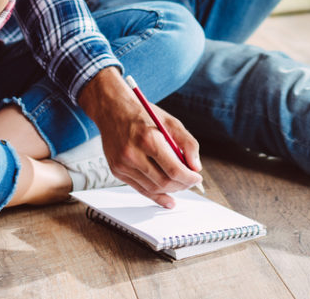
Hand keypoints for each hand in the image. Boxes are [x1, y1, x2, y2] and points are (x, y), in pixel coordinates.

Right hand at [78, 70, 202, 207]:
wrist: (112, 110)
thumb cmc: (142, 114)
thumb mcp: (170, 121)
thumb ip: (188, 143)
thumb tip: (196, 167)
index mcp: (148, 139)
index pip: (174, 169)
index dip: (189, 178)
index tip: (196, 178)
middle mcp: (133, 154)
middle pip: (163, 182)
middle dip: (182, 185)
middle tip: (190, 182)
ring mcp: (122, 164)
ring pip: (152, 189)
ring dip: (170, 191)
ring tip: (180, 186)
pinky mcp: (117, 170)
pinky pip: (139, 189)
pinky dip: (155, 195)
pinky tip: (167, 198)